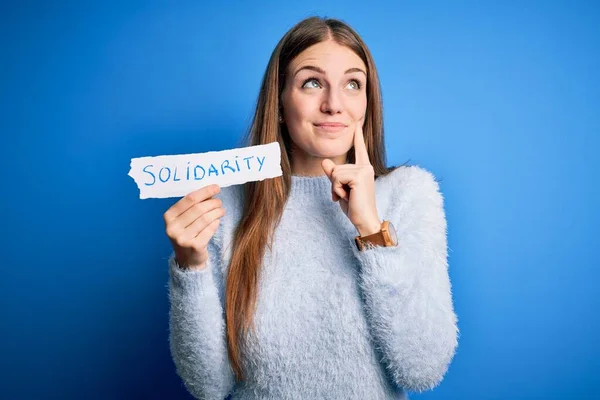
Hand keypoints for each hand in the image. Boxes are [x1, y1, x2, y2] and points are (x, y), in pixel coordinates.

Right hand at [163, 184, 225, 269]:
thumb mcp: (182, 220)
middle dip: (213, 203)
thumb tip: (210, 191)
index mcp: (168, 217)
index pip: (189, 199)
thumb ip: (192, 206)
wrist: (187, 259)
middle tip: (219, 202)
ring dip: (217, 212)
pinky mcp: (195, 246)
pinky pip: (210, 229)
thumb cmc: (186, 233)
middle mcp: (173, 228)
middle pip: (199, 208)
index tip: (216, 187)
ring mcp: (183, 238)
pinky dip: (216, 223)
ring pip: (206, 218)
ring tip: (221, 210)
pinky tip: (217, 221)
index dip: (205, 192)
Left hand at [321, 121, 380, 235]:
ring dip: (336, 188)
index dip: (357, 137)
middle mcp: (366, 167)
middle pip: (336, 167)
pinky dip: (336, 190)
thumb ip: (333, 175)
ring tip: (347, 196)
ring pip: (335, 173)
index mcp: (364, 168)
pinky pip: (336, 178)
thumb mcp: (340, 188)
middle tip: (345, 196)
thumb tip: (324, 161)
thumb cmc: (354, 206)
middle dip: (334, 184)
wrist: (365, 220)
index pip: (359, 149)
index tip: (357, 124)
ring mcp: (364, 170)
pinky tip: (347, 197)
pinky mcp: (359, 176)